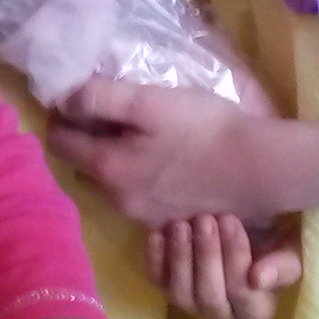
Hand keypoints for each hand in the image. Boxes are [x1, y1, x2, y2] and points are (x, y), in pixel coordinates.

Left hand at [48, 74, 290, 225]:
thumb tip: (61, 99)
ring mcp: (145, 216)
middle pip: (83, 165)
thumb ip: (99, 98)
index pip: (59, 143)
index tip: (75, 99)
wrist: (259, 168)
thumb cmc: (202, 128)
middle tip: (109, 113)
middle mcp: (117, 199)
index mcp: (106, 168)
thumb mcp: (147, 101)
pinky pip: (140, 196)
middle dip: (86, 140)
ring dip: (114, 160)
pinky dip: (140, 177)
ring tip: (140, 134)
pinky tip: (165, 160)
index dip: (61, 118)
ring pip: (112, 183)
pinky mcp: (171, 220)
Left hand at [150, 214, 301, 318]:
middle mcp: (221, 317)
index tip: (231, 221)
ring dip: (180, 257)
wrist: (246, 232)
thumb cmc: (273, 244)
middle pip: (210, 296)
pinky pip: (156, 280)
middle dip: (206, 256)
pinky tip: (157, 234)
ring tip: (182, 225)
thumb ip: (282, 267)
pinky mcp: (166, 289)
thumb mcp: (289, 252)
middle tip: (205, 220)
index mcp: (256, 314)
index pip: (243, 293)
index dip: (235, 257)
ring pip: (181, 293)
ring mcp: (191, 305)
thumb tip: (258, 279)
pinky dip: (154, 258)